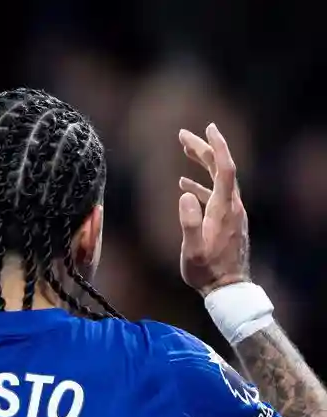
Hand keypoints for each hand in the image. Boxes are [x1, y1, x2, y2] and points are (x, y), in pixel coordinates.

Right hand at [177, 123, 250, 295]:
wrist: (227, 287)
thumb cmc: (206, 271)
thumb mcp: (193, 250)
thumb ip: (189, 222)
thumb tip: (184, 195)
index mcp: (223, 208)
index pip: (225, 168)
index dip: (217, 147)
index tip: (207, 128)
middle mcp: (231, 206)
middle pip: (220, 169)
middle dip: (203, 150)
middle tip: (183, 136)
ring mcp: (230, 213)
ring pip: (217, 180)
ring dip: (201, 164)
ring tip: (184, 152)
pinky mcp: (226, 221)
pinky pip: (214, 195)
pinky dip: (200, 186)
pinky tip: (184, 186)